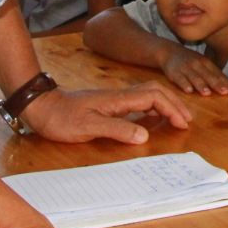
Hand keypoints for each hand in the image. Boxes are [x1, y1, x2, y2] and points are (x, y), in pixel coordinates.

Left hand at [20, 83, 191, 143]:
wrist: (41, 106)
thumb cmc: (61, 118)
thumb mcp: (87, 127)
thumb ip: (116, 130)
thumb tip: (145, 136)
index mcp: (117, 99)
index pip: (153, 97)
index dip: (171, 109)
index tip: (182, 124)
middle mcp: (119, 95)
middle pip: (154, 91)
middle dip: (173, 103)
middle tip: (186, 120)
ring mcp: (113, 99)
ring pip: (147, 95)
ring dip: (164, 104)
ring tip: (176, 118)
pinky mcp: (107, 104)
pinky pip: (137, 102)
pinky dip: (151, 107)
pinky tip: (151, 119)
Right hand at [160, 46, 227, 95]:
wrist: (168, 52)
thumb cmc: (189, 61)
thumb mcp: (202, 63)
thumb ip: (213, 73)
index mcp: (205, 62)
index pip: (216, 72)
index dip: (224, 81)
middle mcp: (196, 64)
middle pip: (207, 75)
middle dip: (216, 84)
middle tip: (224, 92)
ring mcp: (185, 68)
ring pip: (194, 77)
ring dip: (201, 85)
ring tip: (207, 93)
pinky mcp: (174, 72)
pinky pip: (179, 79)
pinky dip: (184, 84)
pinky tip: (188, 91)